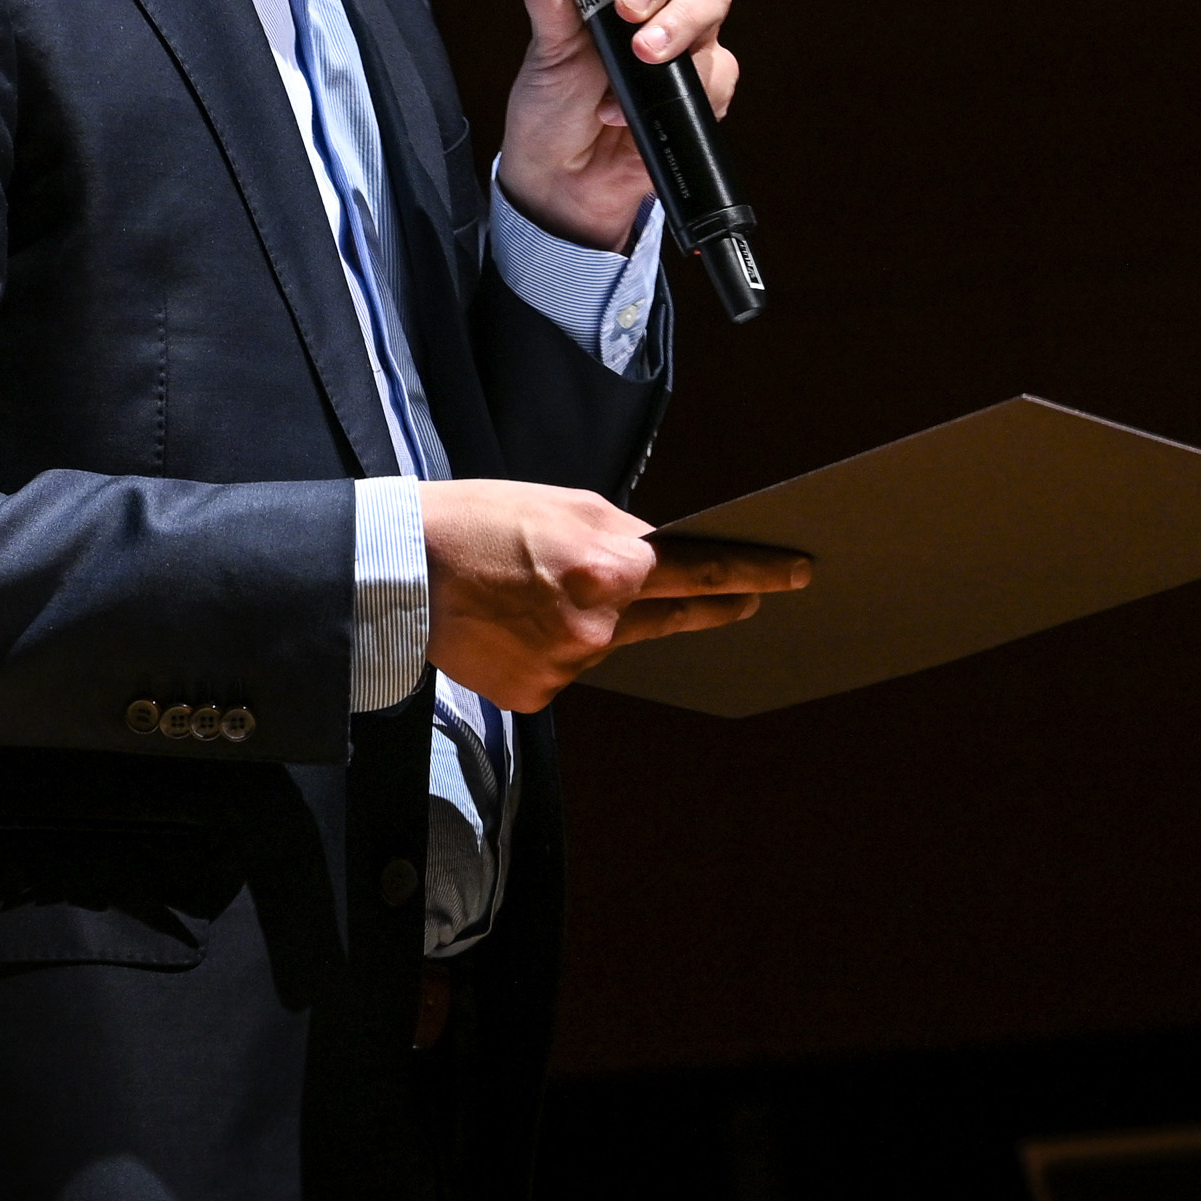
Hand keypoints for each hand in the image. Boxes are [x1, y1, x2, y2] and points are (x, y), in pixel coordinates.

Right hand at [422, 476, 809, 711]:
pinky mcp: (539, 696)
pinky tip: (516, 623)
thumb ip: (626, 535)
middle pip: (672, 619)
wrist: (405, 571)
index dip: (756, 574)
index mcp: (612, 568)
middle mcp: (601, 626)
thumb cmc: (484, 522)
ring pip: (611, 643)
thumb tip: (668, 558)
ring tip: (539, 588)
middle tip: (748, 600)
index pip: (705, 574)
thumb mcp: (568, 505)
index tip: (796, 573)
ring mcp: (570, 667)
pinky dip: (554, 646)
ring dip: (600, 620)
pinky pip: (567, 668)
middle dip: (714, 607)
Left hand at [496, 0, 737, 251]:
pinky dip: (683, 86)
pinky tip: (632, 111)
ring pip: (713, 0)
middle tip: (628, 7)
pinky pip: (720, 69)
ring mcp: (686, 36)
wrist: (565, 177)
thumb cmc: (551, 100)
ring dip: (680, 24)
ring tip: (641, 56)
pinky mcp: (704, 85)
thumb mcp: (543, 38)